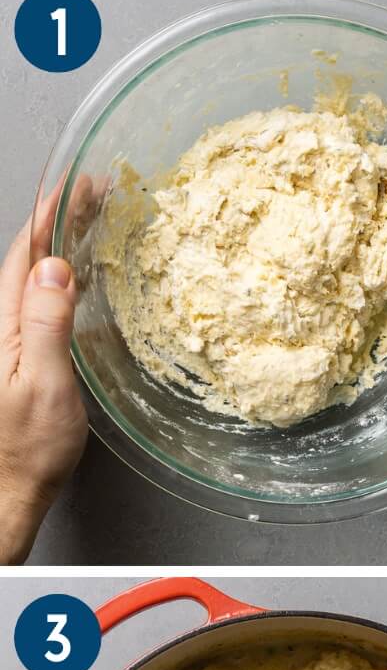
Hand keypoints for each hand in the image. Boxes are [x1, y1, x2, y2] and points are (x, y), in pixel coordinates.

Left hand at [0, 192, 87, 563]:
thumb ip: (46, 324)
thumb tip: (55, 269)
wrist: (10, 484)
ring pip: (33, 274)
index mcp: (2, 323)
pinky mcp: (21, 351)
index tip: (78, 185)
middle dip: (59, 217)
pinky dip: (61, 274)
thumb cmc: (30, 445)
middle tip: (95, 191)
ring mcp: (9, 336)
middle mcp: (1, 323)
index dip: (51, 215)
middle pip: (28, 256)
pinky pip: (40, 299)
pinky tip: (78, 272)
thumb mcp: (45, 384)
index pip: (26, 253)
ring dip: (61, 241)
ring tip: (90, 217)